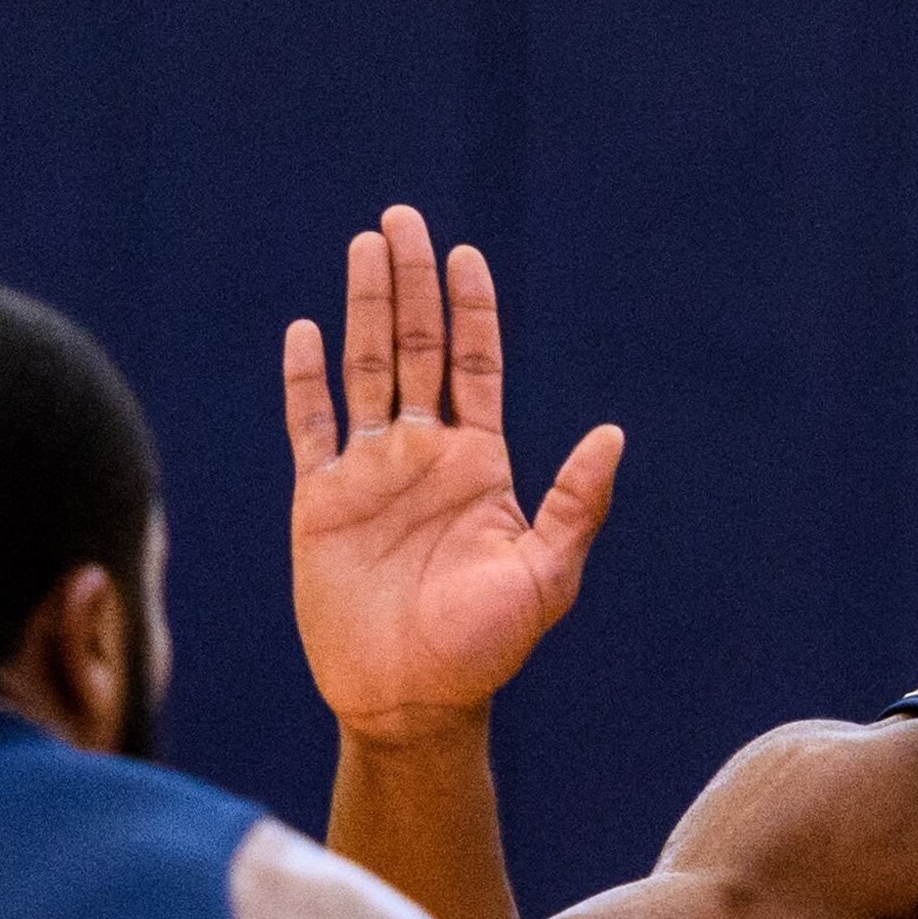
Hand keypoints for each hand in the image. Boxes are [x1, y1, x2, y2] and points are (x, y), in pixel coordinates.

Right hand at [284, 206, 622, 743]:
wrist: (412, 700)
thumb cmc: (486, 647)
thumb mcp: (546, 576)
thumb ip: (574, 504)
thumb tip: (613, 435)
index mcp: (480, 464)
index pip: (475, 364)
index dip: (471, 308)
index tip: (465, 254)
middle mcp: (424, 455)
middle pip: (417, 348)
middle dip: (411, 283)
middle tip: (402, 219)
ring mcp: (370, 474)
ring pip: (364, 370)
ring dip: (363, 309)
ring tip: (364, 247)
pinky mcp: (320, 503)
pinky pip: (310, 427)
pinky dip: (306, 380)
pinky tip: (305, 332)